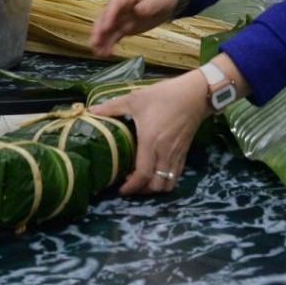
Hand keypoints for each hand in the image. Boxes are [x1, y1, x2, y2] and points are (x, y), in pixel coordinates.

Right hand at [89, 0, 178, 56]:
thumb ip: (150, 5)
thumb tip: (138, 11)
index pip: (115, 3)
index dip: (109, 15)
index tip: (105, 28)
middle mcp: (120, 4)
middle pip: (106, 16)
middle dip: (100, 29)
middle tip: (95, 43)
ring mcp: (121, 16)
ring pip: (108, 28)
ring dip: (102, 39)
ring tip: (98, 53)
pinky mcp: (125, 26)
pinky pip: (115, 35)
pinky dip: (109, 43)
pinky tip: (106, 53)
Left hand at [89, 70, 213, 194]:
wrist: (195, 94)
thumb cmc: (164, 96)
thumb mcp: (135, 98)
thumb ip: (112, 107)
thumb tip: (91, 111)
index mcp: (151, 142)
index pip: (142, 174)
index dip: (131, 187)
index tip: (120, 189)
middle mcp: (165, 152)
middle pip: (156, 185)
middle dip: (142, 190)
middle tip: (129, 184)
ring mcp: (177, 154)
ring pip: (168, 183)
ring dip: (155, 187)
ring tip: (144, 180)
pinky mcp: (184, 152)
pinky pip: (176, 175)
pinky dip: (166, 180)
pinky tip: (157, 172)